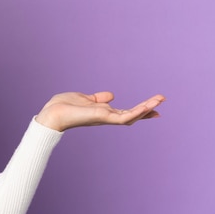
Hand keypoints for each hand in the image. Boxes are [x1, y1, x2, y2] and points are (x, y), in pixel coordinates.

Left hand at [35, 91, 164, 131]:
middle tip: (162, 101)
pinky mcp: (104, 117)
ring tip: (160, 100)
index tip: (153, 105)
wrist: (53, 113)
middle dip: (147, 109)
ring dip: (146, 108)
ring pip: (131, 116)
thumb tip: (111, 95)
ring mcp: (106, 118)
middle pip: (132, 114)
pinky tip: (147, 107)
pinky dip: (136, 113)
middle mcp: (107, 117)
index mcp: (103, 112)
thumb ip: (99, 98)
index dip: (139, 109)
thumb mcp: (85, 98)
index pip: (125, 112)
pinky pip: (124, 117)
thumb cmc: (64, 107)